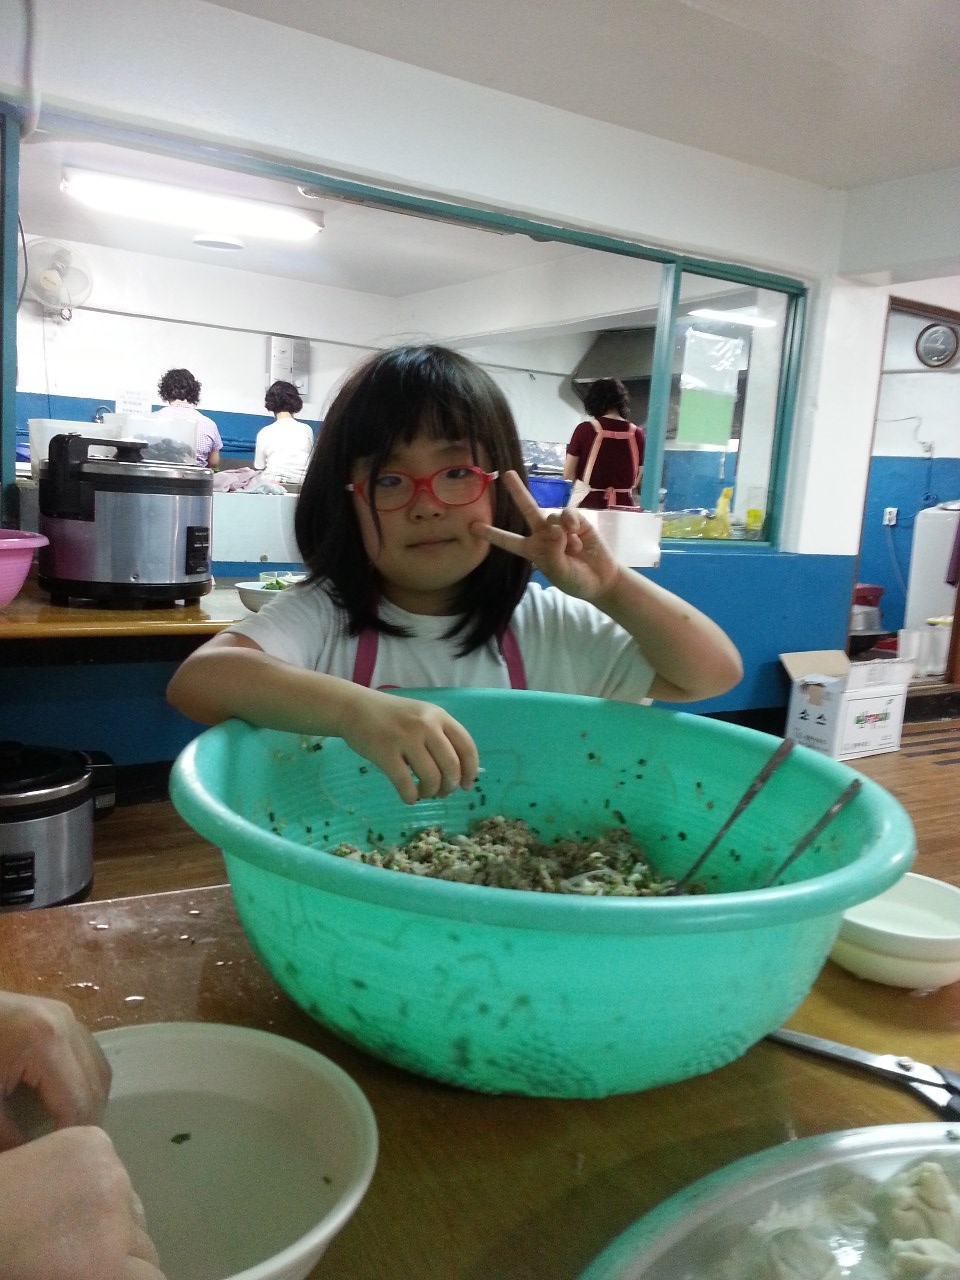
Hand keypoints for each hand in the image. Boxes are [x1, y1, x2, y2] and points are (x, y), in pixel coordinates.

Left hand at [0, 992, 110, 1149]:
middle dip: (84, 1121)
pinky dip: (83, 1080)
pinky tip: (62, 1098)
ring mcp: (67, 1015)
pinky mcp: (62, 1014)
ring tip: (65, 1127)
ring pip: (99, 1069)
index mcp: (45, 1043)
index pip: (77, 1102)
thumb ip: (7, 1134)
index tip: (58, 1160)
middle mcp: (67, 1024)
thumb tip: (32, 1160)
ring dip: (88, 1100)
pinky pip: (89, 1054)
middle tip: (64, 1150)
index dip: (71, 1137)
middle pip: (95, 1085)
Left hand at [0, 1126, 165, 1279]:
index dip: (134, 1278)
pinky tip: (66, 1193)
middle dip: (122, 1256)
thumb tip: (119, 1269)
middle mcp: (118, 1209)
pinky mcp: (95, 1140)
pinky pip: (115, 1169)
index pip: (154, 1277)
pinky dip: (99, 1183)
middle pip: (145, 1242)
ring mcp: (109, 1168)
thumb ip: (101, 1276)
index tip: (110, 1275)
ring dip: (114, 1219)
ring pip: (132, 1204)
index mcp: (106, 1263)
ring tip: (71, 1228)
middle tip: (83, 1260)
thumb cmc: (7, 1263)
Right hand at [341, 689, 479, 804]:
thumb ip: (440, 737)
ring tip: (424, 793)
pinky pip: (405, 784)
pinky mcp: (385, 752)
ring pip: (431, 778)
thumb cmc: (392, 717)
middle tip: (442, 793)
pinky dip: (411, 797)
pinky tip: (409, 797)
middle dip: (450, 786)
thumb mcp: (422, 717)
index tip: (467, 786)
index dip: (471, 771)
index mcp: (439, 716)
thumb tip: (458, 774)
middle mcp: (426, 725)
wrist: (355, 708)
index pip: (467, 747)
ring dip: (431, 792)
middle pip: (451, 766)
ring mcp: (405, 738)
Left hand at [472, 470, 619, 600]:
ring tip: (574, 549)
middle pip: (527, 509)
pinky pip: (568, 514)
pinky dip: (572, 522)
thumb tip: (556, 528)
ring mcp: (559, 525)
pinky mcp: (576, 520)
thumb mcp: (560, 573)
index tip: (472, 527)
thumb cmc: (575, 580)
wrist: (601, 578)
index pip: (509, 542)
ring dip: (563, 533)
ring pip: (552, 517)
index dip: (492, 534)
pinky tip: (578, 535)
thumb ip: (554, 552)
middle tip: (506, 474)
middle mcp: (543, 534)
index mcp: (532, 550)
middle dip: (518, 491)